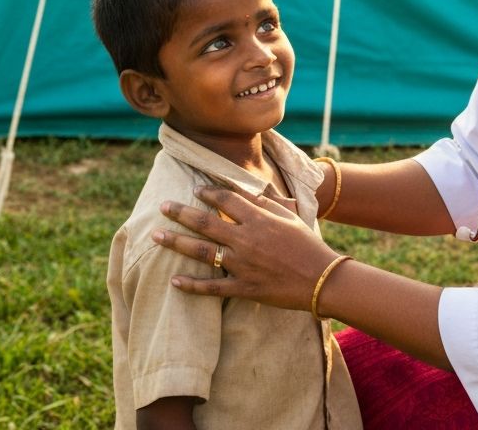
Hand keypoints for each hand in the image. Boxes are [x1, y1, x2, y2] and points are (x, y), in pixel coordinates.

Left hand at [153, 185, 337, 309]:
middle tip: (162, 207)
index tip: (195, 190)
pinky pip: (212, 287)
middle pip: (206, 222)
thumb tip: (254, 191)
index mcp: (259, 219)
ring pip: (202, 252)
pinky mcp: (243, 288)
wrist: (321, 279)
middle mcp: (246, 239)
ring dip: (177, 243)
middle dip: (181, 213)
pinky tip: (174, 281)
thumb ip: (270, 203)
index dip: (209, 193)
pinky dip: (192, 285)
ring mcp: (242, 265)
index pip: (227, 200)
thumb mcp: (291, 217)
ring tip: (156, 236)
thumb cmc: (308, 245)